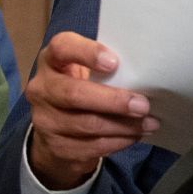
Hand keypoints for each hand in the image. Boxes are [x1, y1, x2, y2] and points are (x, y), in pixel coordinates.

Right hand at [25, 32, 158, 189]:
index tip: (115, 62)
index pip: (62, 47)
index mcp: (53, 59)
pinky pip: (90, 146)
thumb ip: (109, 68)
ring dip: (123, 125)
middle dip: (114, 101)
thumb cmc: (85, 86)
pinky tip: (135, 136)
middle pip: (74, 94)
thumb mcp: (90, 70)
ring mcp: (43, 119)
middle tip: (144, 105)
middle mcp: (42, 88)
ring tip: (149, 123)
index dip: (87, 53)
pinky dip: (118, 142)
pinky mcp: (54, 146)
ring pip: (86, 124)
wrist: (58, 129)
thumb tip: (149, 74)